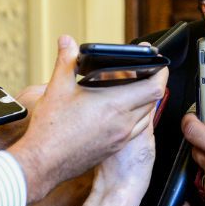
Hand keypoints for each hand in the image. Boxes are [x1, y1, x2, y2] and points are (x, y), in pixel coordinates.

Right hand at [7, 35, 167, 202]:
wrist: (43, 164)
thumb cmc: (50, 129)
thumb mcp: (58, 88)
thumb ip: (66, 61)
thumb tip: (67, 41)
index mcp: (115, 105)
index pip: (154, 88)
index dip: (161, 73)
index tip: (159, 64)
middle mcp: (123, 123)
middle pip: (153, 100)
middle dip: (152, 83)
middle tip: (142, 72)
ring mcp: (121, 138)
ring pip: (146, 116)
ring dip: (145, 101)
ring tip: (132, 89)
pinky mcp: (115, 149)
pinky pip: (136, 129)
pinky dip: (136, 116)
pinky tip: (121, 110)